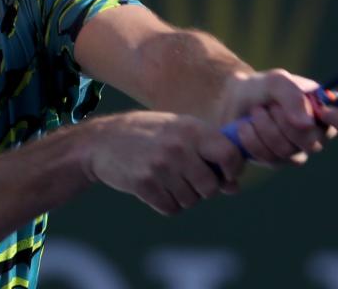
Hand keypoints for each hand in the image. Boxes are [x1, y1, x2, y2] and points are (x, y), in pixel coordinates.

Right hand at [81, 111, 245, 214]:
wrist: (102, 141)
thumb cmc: (149, 135)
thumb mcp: (180, 133)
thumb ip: (209, 154)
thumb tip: (234, 187)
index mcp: (192, 129)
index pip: (229, 155)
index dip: (232, 170)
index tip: (224, 174)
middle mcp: (179, 147)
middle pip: (211, 187)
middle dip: (204, 189)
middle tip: (189, 178)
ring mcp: (161, 166)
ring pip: (191, 201)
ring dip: (183, 196)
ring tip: (167, 178)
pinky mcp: (145, 184)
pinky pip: (172, 208)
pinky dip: (167, 204)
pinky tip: (156, 187)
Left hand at [221, 69, 337, 164]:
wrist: (232, 101)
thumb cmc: (262, 88)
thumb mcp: (275, 81)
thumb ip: (292, 95)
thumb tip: (308, 124)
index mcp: (327, 109)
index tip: (321, 111)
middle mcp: (319, 133)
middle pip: (314, 141)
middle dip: (284, 121)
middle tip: (269, 106)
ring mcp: (299, 151)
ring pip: (288, 151)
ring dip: (265, 128)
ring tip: (255, 112)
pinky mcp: (278, 162)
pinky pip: (270, 158)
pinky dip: (253, 139)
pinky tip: (245, 128)